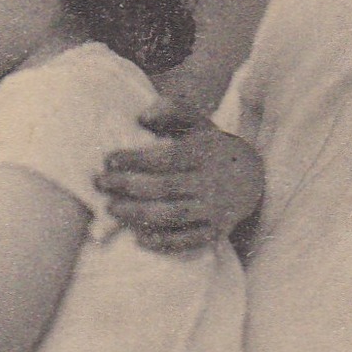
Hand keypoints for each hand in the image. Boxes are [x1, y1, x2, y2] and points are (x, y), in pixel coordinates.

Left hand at [95, 99, 264, 251]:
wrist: (252, 177)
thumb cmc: (210, 147)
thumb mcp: (197, 123)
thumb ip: (171, 110)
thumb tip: (142, 117)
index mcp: (206, 152)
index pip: (168, 157)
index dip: (136, 159)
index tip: (108, 159)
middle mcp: (212, 182)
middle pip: (165, 188)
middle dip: (128, 187)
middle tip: (100, 184)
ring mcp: (214, 209)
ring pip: (173, 215)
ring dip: (138, 214)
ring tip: (111, 208)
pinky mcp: (215, 231)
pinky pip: (187, 241)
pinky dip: (162, 242)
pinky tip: (137, 237)